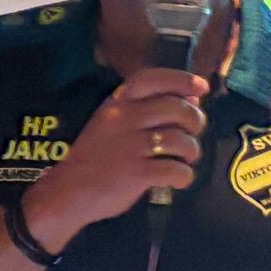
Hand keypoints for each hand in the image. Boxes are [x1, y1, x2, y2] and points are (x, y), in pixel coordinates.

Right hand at [19, 68, 207, 249]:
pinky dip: (184, 176)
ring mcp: (130, 146)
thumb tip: (193, 98)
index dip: (182, 79)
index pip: (152, 78)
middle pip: (176, 108)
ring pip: (180, 140)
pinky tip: (178, 179)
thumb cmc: (97, 156)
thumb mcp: (114, 123)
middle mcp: (124, 119)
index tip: (201, 87)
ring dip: (192, 150)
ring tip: (185, 159)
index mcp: (117, 103)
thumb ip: (148, 109)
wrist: (69, 191)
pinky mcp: (136, 173)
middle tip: (194, 132)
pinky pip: (176, 170)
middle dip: (195, 120)